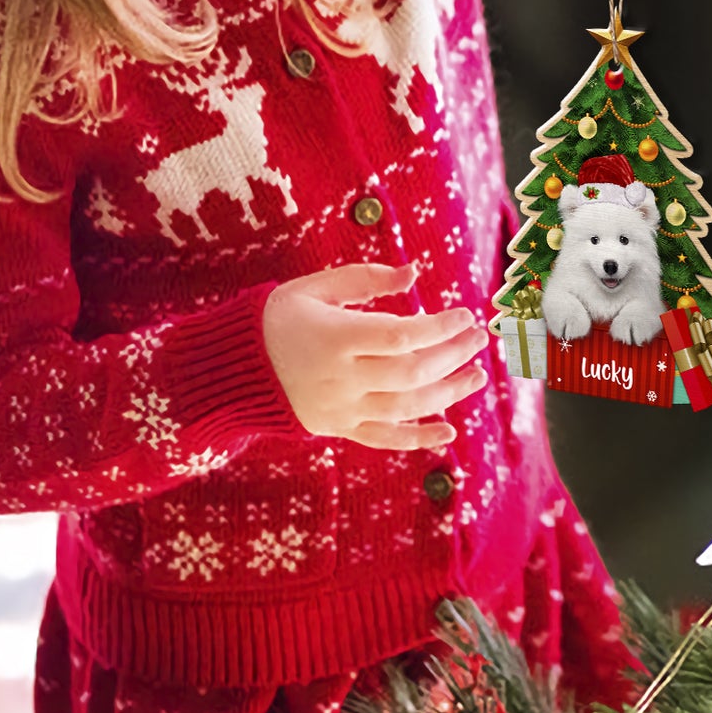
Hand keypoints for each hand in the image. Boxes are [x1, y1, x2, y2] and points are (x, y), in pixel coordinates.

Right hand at [263, 262, 487, 449]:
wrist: (233, 368)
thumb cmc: (278, 317)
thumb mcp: (315, 287)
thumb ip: (366, 279)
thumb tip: (414, 274)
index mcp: (336, 337)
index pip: (401, 336)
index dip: (439, 327)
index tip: (464, 314)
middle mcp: (342, 378)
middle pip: (411, 372)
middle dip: (452, 355)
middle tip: (479, 339)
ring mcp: (341, 408)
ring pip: (406, 407)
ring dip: (448, 393)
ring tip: (477, 375)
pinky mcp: (339, 428)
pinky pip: (384, 438)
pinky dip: (418, 437)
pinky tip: (449, 430)